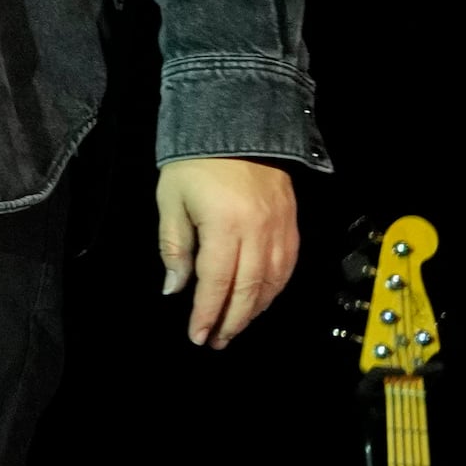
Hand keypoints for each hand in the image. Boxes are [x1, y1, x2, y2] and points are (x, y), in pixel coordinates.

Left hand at [155, 154, 298, 347]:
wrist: (237, 124)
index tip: (197, 336)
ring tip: (235, 326)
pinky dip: (274, 289)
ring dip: (254, 310)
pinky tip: (260, 300)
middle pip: (248, 290)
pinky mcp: (293, 223)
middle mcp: (259, 232)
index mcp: (225, 226)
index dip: (207, 314)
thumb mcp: (171, 201)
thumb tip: (175, 289)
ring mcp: (281, 228)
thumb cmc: (194, 163)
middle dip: (232, 320)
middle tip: (216, 342)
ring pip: (273, 282)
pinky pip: (288, 266)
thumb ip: (174, 247)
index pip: (217, 283)